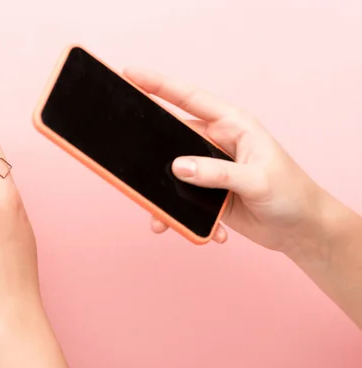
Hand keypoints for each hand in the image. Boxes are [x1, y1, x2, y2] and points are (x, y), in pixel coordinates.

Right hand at [123, 68, 326, 253]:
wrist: (302, 230)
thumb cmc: (291, 195)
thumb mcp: (257, 180)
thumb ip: (217, 173)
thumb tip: (178, 168)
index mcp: (232, 126)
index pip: (190, 99)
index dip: (159, 85)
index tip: (131, 75)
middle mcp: (216, 144)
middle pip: (171, 138)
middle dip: (150, 150)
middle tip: (126, 159)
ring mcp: (209, 170)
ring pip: (171, 175)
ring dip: (163, 197)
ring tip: (160, 218)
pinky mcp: (207, 195)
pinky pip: (182, 202)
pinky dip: (184, 219)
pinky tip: (207, 233)